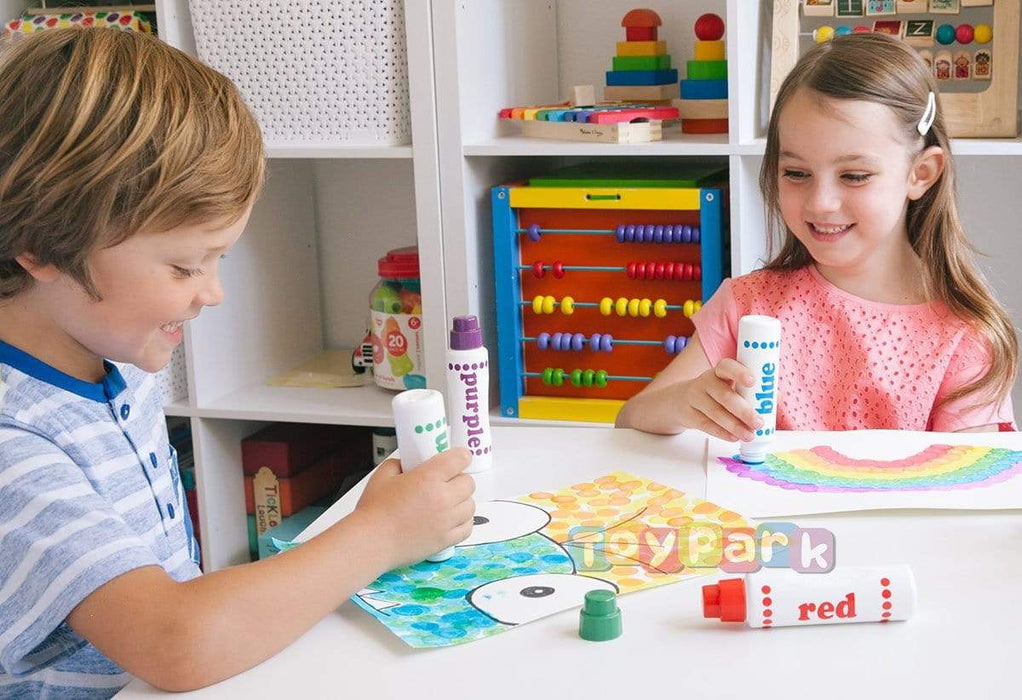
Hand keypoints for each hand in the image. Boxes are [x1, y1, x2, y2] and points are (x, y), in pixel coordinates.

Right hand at [354, 447, 474, 567]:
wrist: (371, 542)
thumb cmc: (374, 511)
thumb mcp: (383, 476)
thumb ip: (398, 464)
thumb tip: (407, 464)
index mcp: (429, 477)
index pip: (460, 459)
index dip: (461, 456)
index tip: (459, 458)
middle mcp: (443, 498)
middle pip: (468, 482)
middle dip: (459, 479)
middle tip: (447, 482)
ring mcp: (447, 520)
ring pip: (470, 505)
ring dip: (462, 501)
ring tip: (448, 502)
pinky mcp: (446, 539)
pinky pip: (467, 527)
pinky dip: (463, 521)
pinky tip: (451, 519)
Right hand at [676, 359, 762, 441]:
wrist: (680, 400)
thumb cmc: (715, 392)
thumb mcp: (729, 385)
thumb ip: (751, 391)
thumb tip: (776, 397)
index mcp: (719, 371)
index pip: (727, 367)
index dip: (739, 373)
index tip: (753, 381)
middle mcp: (705, 381)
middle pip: (724, 395)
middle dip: (744, 411)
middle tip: (758, 423)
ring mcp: (695, 398)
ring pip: (716, 412)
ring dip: (735, 426)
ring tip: (750, 435)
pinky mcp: (688, 414)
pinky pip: (706, 425)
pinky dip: (722, 433)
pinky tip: (734, 438)